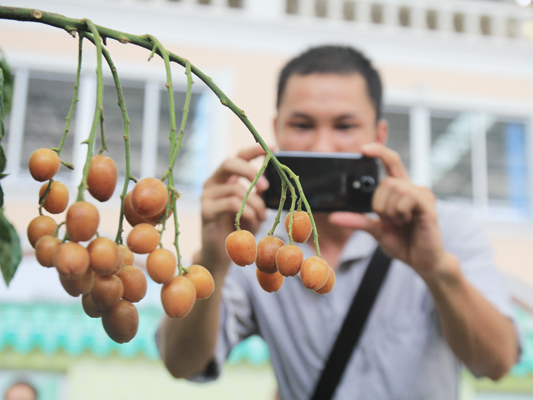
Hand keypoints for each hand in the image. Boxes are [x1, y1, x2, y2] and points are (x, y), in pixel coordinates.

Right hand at [199, 145, 268, 270]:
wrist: (221, 254)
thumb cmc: (239, 228)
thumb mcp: (253, 206)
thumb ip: (258, 192)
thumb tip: (272, 178)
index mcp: (225, 178)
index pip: (238, 156)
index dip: (254, 150)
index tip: (273, 149)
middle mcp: (212, 183)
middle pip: (229, 162)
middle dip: (251, 171)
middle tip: (266, 186)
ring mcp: (206, 196)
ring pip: (235, 188)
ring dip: (255, 204)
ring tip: (262, 217)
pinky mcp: (205, 211)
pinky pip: (231, 204)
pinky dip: (247, 212)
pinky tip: (252, 222)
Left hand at [329, 143, 448, 276]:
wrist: (422, 261)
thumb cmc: (403, 242)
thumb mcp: (375, 230)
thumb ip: (357, 221)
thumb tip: (333, 217)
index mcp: (400, 190)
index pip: (390, 162)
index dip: (379, 151)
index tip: (363, 149)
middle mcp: (413, 187)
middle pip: (387, 180)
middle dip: (379, 203)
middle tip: (389, 219)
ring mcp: (422, 195)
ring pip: (395, 187)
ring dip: (390, 210)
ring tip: (400, 222)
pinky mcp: (428, 205)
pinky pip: (407, 197)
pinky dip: (400, 211)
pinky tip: (408, 221)